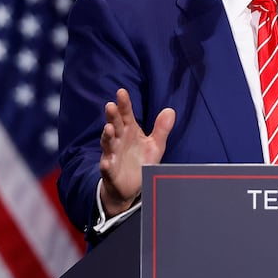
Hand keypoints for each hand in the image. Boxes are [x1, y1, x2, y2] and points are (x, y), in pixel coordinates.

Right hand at [98, 87, 175, 216]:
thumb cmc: (141, 161)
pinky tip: (107, 161)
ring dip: (107, 136)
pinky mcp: (110, 170)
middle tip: (110, 105)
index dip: (124, 104)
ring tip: (108, 128)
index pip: (126, 115)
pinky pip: (107, 166)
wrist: (130, 186)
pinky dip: (107, 163)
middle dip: (112, 116)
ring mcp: (113, 154)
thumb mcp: (155, 145)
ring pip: (108, 144)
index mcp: (130, 131)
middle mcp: (119, 140)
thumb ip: (161, 129)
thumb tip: (170, 110)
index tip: (121, 92)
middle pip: (115, 125)